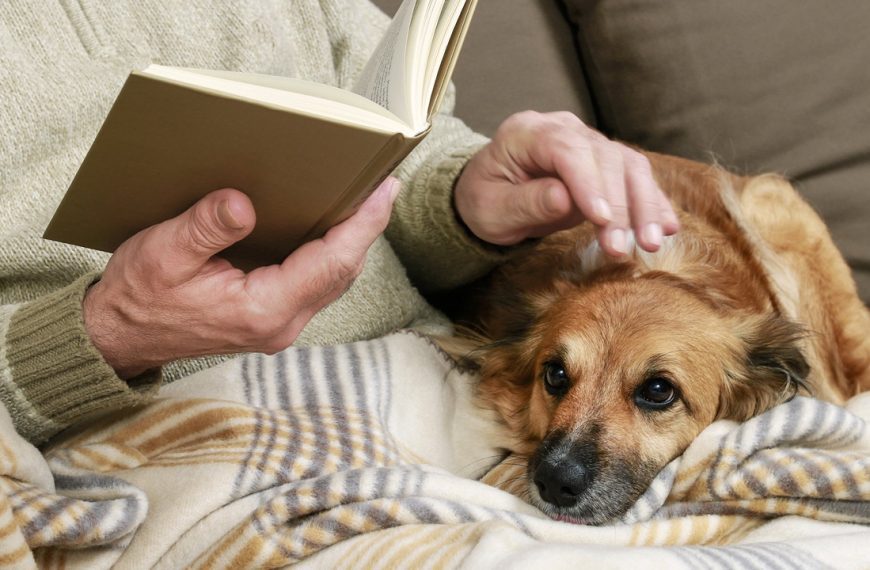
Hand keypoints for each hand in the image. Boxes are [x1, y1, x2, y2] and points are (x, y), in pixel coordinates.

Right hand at [83, 178, 399, 377]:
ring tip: (366, 199)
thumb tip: (244, 203)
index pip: (330, 263)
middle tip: (383, 184)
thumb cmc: (140, 297)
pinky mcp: (274, 318)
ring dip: (352, 241)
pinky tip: (331, 227)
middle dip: (366, 228)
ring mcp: (281, 325)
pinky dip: (331, 253)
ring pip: (333, 279)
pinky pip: (316, 283)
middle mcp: (281, 323)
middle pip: (342, 272)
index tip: (384, 191)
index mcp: (262, 310)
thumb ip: (207, 228)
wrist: (121, 337)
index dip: (362, 226)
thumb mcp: (163, 253)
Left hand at [454, 111, 678, 255]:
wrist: (490, 195)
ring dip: (644, 205)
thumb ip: (526, 203)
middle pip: (604, 157)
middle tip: (625, 247)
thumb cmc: (485, 201)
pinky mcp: (604, 162)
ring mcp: (587, 142)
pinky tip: (666, 228)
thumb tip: (564, 199)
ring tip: (651, 243)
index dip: (588, 183)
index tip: (601, 219)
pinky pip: (635, 177)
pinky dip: (652, 203)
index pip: (565, 150)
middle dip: (619, 204)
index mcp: (526, 132)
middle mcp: (562, 128)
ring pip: (627, 165)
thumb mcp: (491, 210)